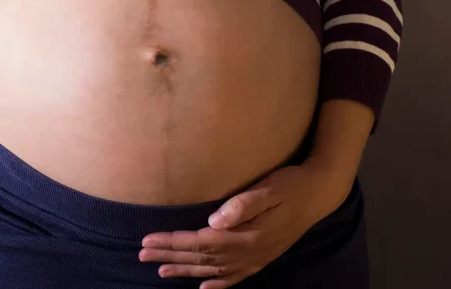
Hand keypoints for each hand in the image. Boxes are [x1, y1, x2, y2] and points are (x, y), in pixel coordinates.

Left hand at [138, 161, 352, 288]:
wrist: (321, 193)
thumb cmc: (291, 185)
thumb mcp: (268, 188)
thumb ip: (242, 204)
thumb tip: (214, 220)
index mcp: (246, 236)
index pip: (199, 242)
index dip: (172, 243)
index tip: (147, 240)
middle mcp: (249, 253)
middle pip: (201, 258)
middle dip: (169, 257)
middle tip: (141, 255)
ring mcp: (256, 258)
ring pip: (213, 270)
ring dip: (185, 271)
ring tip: (160, 271)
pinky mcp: (262, 257)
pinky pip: (235, 277)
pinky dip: (216, 285)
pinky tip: (203, 287)